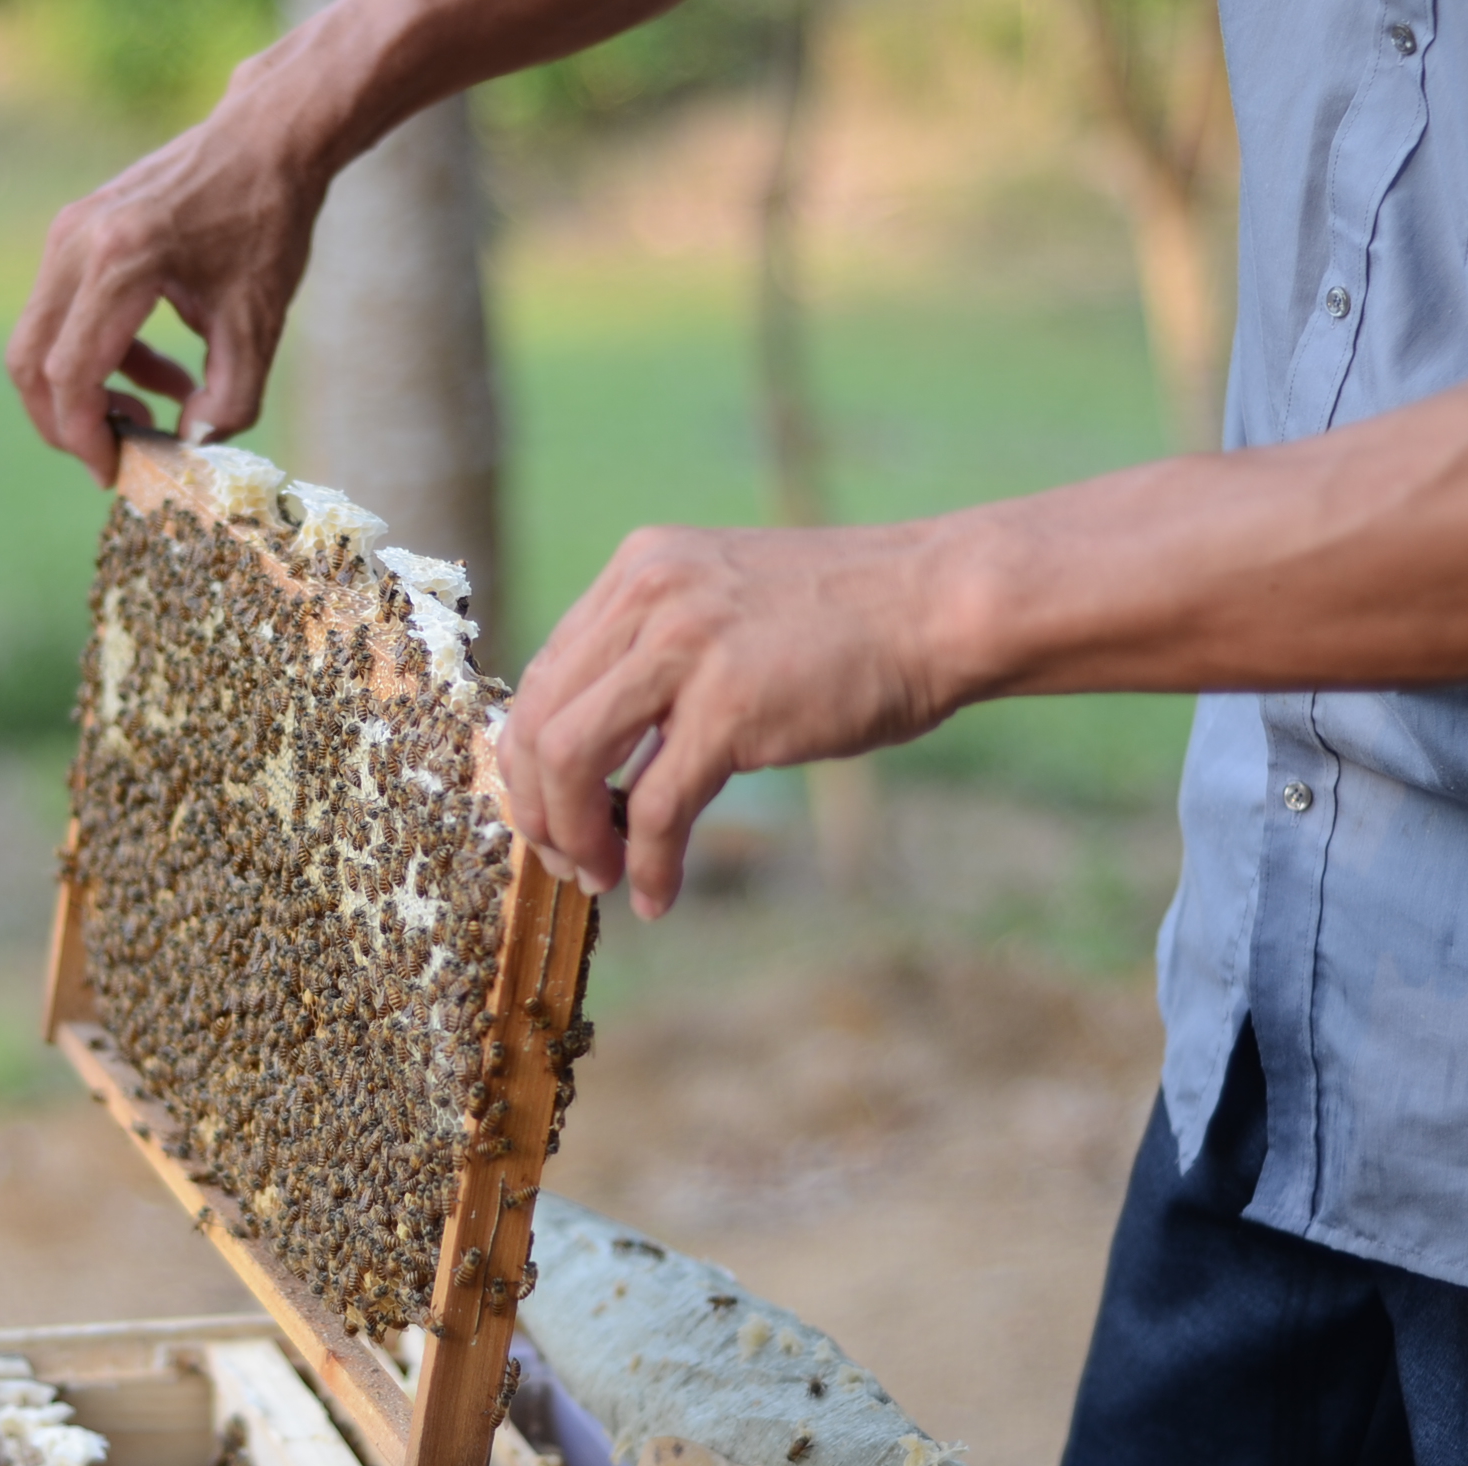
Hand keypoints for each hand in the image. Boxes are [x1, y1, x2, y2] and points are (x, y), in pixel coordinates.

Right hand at [6, 78, 327, 484]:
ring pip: (40, 339)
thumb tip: (189, 448)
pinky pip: (64, 312)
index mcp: (120, 264)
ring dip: (86, 390)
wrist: (265, 141)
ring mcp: (69, 232)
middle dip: (64, 423)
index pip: (70, 374)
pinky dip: (99, 356)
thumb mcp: (258, 325)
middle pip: (29, 360)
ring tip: (151, 414)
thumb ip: (228, 401)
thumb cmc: (267, 224)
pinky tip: (161, 374)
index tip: (115, 473)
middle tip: (114, 455)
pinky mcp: (75, 231)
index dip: (85, 436)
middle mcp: (78, 243)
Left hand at [497, 523, 956, 919]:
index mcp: (639, 568)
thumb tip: (592, 740)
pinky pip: (656, 807)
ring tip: (600, 876)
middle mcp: (648, 596)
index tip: (547, 810)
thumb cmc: (843, 618)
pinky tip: (657, 895)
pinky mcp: (731, 708)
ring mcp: (687, 649)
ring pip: (571, 760)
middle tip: (563, 857)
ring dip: (574, 836)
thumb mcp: (722, 601)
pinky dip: (648, 863)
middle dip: (537, 805)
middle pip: (538, 720)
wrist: (939, 604)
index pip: (542, 674)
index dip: (529, 758)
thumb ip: (655, 649)